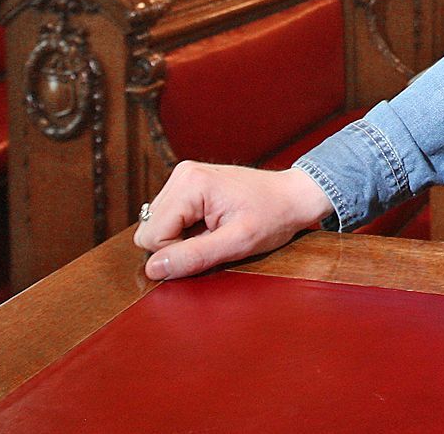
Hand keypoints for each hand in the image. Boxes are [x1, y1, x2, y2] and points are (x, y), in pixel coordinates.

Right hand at [134, 162, 332, 280]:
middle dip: (178, 245)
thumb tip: (153, 269)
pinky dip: (187, 229)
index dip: (177, 254)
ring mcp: (184, 177)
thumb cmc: (273, 217)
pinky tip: (212, 224)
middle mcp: (182, 174)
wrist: (293, 197)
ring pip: (156, 226)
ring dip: (182, 238)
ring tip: (215, 230)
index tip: (211, 247)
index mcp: (190, 183)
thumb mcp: (237, 243)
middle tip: (214, 239)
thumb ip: (194, 256)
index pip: (151, 236)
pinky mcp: (189, 184)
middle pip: (149, 230)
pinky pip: (169, 219)